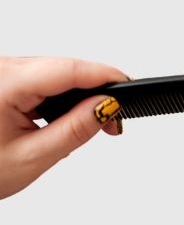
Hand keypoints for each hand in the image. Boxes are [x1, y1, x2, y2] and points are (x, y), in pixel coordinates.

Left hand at [0, 56, 126, 199]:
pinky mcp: (2, 80)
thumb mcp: (33, 156)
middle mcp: (1, 69)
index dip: (105, 75)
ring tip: (92, 125)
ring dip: (78, 97)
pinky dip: (59, 98)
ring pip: (54, 74)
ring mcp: (1, 72)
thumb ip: (75, 130)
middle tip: (114, 124)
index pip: (68, 69)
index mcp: (4, 83)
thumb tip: (107, 107)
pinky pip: (40, 80)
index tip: (129, 85)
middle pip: (64, 69)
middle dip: (96, 93)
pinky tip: (67, 117)